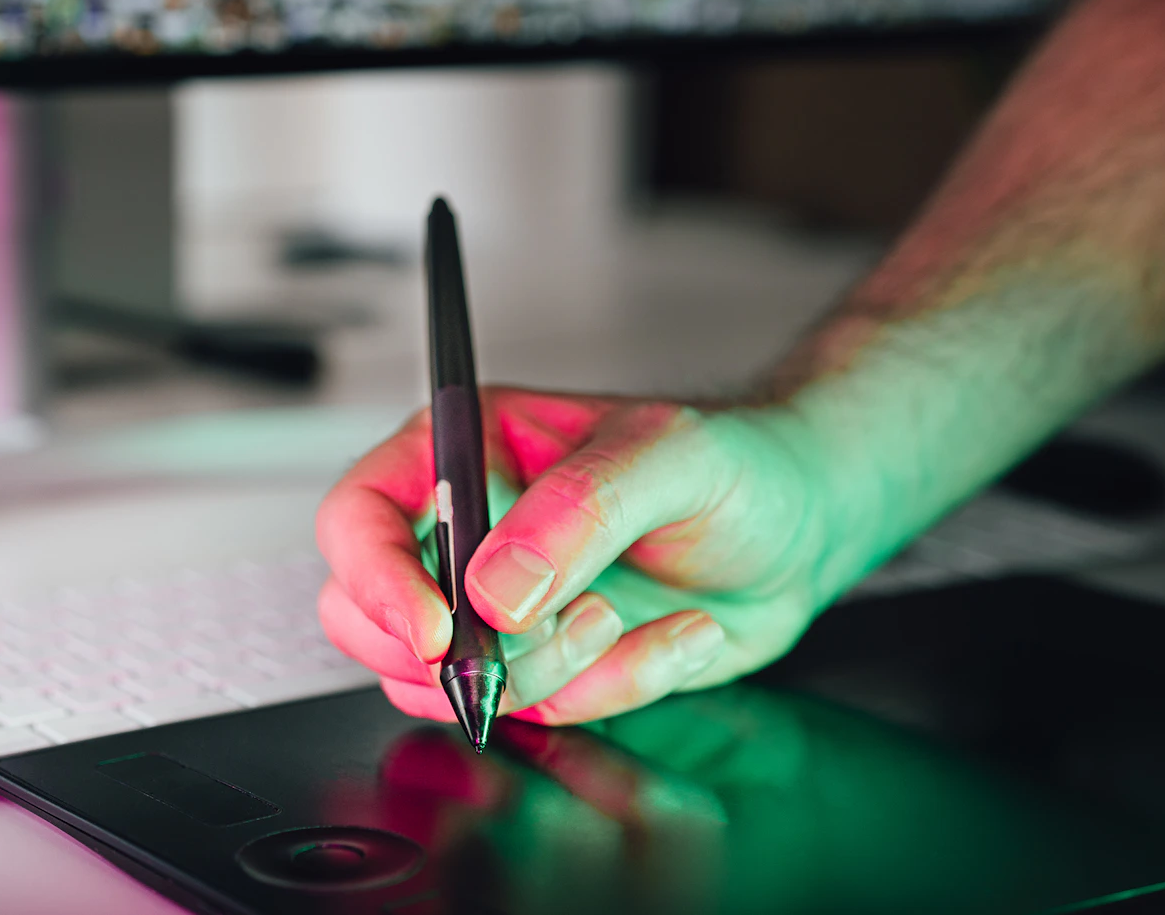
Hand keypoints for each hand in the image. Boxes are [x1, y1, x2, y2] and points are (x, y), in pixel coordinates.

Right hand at [315, 387, 870, 725]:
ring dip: (546, 671)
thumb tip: (493, 590)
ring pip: (447, 683)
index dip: (377, 578)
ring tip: (621, 613)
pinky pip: (540, 712)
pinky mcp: (548, 666)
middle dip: (449, 652)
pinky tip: (675, 633)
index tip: (440, 627)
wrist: (804, 525)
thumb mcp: (668, 454)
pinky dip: (615, 687)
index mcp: (466, 452)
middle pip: (365, 616)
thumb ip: (577, 510)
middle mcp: (467, 533)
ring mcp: (500, 610)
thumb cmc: (735, 461)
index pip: (360, 515)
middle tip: (540, 634)